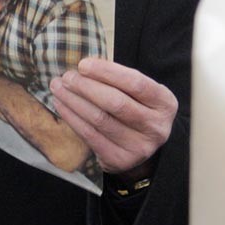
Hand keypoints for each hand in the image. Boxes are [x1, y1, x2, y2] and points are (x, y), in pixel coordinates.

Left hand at [50, 56, 177, 175]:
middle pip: (116, 102)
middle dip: (86, 87)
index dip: (107, 72)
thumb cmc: (136, 110)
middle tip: (67, 77)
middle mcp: (156, 126)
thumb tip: (83, 68)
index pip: (135, 83)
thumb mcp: (139, 94)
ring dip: (74, 101)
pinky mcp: (120, 159)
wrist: (141, 148)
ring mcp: (139, 146)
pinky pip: (90, 136)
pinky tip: (62, 106)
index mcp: (165, 103)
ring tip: (58, 88)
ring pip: (100, 119)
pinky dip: (72, 118)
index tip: (83, 65)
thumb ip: (119, 81)